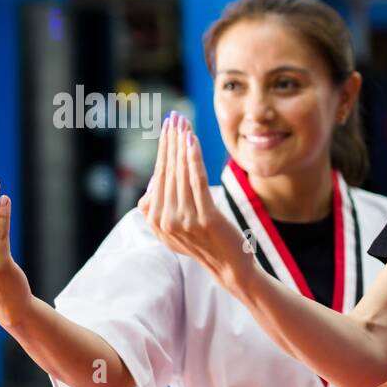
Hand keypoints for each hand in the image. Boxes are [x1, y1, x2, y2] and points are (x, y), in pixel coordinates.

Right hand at [139, 111, 252, 287]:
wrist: (232, 268)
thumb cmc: (207, 244)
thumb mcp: (176, 229)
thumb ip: (160, 209)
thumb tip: (155, 179)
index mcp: (155, 221)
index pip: (158, 176)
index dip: (163, 150)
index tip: (168, 128)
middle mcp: (165, 220)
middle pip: (167, 171)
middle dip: (170, 141)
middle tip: (174, 118)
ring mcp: (184, 220)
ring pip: (180, 173)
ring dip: (181, 144)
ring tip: (184, 124)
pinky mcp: (204, 217)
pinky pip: (197, 181)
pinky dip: (194, 159)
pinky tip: (192, 141)